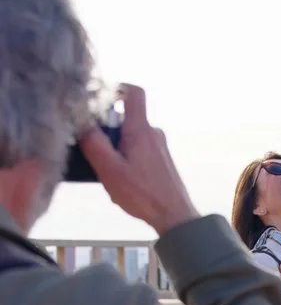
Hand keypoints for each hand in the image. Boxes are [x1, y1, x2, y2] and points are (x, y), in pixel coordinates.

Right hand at [79, 84, 198, 235]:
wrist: (174, 216)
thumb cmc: (143, 194)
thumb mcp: (110, 169)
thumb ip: (94, 143)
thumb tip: (82, 122)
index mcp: (141, 129)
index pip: (133, 93)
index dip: (117, 88)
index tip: (101, 98)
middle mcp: (153, 133)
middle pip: (126, 119)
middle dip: (109, 133)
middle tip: (100, 155)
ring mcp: (160, 147)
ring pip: (132, 138)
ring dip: (117, 152)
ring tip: (112, 175)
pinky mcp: (162, 161)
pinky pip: (140, 152)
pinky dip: (128, 162)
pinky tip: (124, 183)